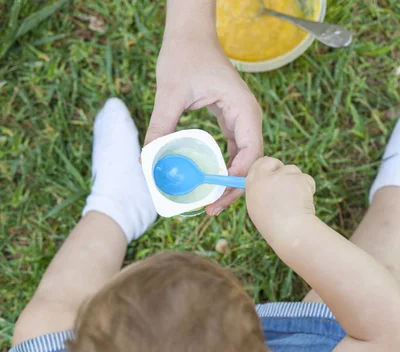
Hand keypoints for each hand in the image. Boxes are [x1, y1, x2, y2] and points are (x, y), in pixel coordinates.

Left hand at [145, 33, 262, 214]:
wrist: (190, 34)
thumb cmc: (184, 54)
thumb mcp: (169, 92)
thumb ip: (159, 126)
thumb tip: (145, 161)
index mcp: (244, 109)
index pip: (251, 152)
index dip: (237, 178)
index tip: (216, 194)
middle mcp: (248, 118)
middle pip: (251, 164)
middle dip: (234, 189)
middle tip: (211, 210)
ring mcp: (242, 122)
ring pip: (243, 163)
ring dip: (229, 185)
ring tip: (210, 206)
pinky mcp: (231, 124)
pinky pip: (233, 155)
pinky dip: (223, 172)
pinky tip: (208, 186)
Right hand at [246, 157, 315, 247]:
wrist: (289, 231)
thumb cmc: (274, 226)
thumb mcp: (258, 208)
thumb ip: (261, 191)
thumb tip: (269, 184)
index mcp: (253, 184)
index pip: (259, 163)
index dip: (269, 167)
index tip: (275, 172)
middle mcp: (266, 177)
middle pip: (277, 163)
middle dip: (285, 171)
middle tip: (290, 185)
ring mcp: (283, 176)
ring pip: (293, 171)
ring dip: (297, 182)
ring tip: (295, 202)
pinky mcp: (299, 178)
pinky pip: (307, 179)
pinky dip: (308, 189)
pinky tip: (304, 203)